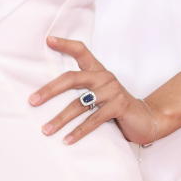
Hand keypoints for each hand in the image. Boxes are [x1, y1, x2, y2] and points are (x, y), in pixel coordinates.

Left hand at [29, 36, 162, 146]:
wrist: (147, 119)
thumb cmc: (115, 106)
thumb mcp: (99, 93)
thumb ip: (81, 89)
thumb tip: (45, 95)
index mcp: (98, 70)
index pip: (81, 51)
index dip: (65, 44)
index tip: (48, 40)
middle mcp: (104, 77)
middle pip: (72, 78)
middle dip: (49, 90)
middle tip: (32, 101)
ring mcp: (113, 91)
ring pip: (79, 104)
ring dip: (60, 119)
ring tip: (45, 130)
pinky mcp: (119, 106)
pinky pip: (93, 120)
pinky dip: (78, 132)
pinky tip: (66, 140)